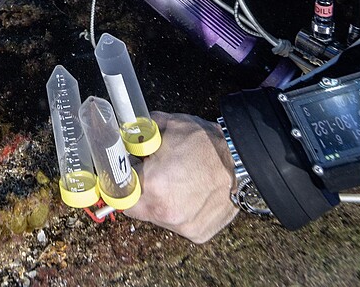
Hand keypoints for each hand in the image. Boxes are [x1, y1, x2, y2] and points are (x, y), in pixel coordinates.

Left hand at [125, 111, 237, 243]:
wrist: (243, 159)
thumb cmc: (206, 143)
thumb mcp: (166, 125)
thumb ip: (137, 133)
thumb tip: (122, 136)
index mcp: (152, 185)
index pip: (116, 191)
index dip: (117, 181)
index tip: (120, 176)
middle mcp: (165, 211)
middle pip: (135, 208)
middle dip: (138, 192)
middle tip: (151, 176)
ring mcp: (182, 226)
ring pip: (157, 217)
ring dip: (160, 202)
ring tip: (177, 182)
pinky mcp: (198, 233)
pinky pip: (178, 223)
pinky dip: (180, 210)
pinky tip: (191, 193)